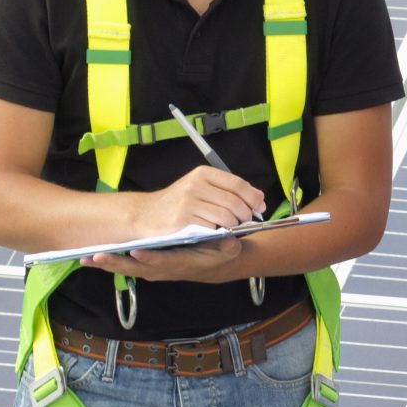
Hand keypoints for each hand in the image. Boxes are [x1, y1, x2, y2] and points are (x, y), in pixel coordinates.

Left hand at [85, 234, 247, 281]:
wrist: (215, 266)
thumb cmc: (219, 253)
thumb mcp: (228, 249)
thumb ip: (227, 246)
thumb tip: (230, 241)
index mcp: (181, 263)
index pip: (164, 261)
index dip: (150, 258)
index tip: (136, 251)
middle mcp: (163, 269)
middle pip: (137, 268)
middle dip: (116, 264)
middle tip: (96, 258)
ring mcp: (152, 269)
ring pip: (126, 269)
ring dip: (106, 265)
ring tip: (85, 258)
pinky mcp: (145, 266)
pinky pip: (124, 266)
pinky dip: (108, 263)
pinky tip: (89, 258)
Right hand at [137, 163, 266, 235]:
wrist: (146, 215)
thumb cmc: (178, 203)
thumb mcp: (201, 188)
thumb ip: (228, 190)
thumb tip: (259, 197)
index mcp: (203, 173)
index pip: (237, 184)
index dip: (253, 197)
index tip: (260, 207)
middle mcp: (196, 185)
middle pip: (234, 202)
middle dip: (246, 214)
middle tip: (247, 221)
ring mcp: (189, 203)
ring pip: (226, 216)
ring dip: (234, 225)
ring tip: (232, 227)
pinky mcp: (184, 221)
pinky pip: (212, 228)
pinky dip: (218, 233)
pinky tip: (215, 232)